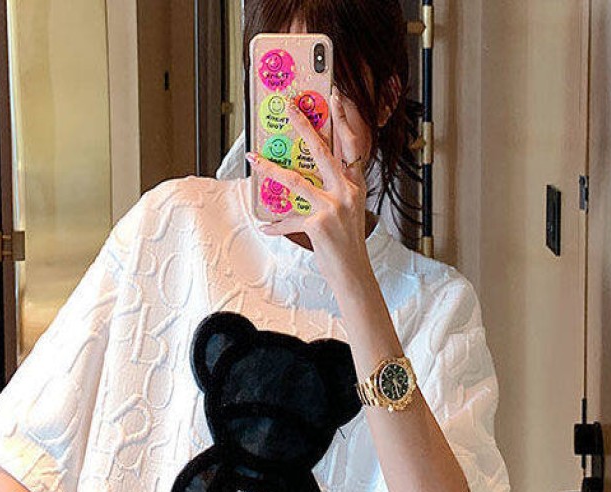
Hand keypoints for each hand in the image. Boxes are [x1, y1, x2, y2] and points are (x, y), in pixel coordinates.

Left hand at [246, 86, 373, 291]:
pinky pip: (289, 219)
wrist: (353, 273)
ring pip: (295, 180)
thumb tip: (304, 178)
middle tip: (290, 107)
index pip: (350, 145)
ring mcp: (334, 206)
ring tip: (254, 159)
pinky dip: (275, 225)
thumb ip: (333, 192)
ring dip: (270, 168)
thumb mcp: (347, 212)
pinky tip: (265, 226)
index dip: (343, 120)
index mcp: (355, 185)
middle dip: (303, 125)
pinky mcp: (319, 223)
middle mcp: (347, 191)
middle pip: (321, 150)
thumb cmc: (347, 244)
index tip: (334, 98)